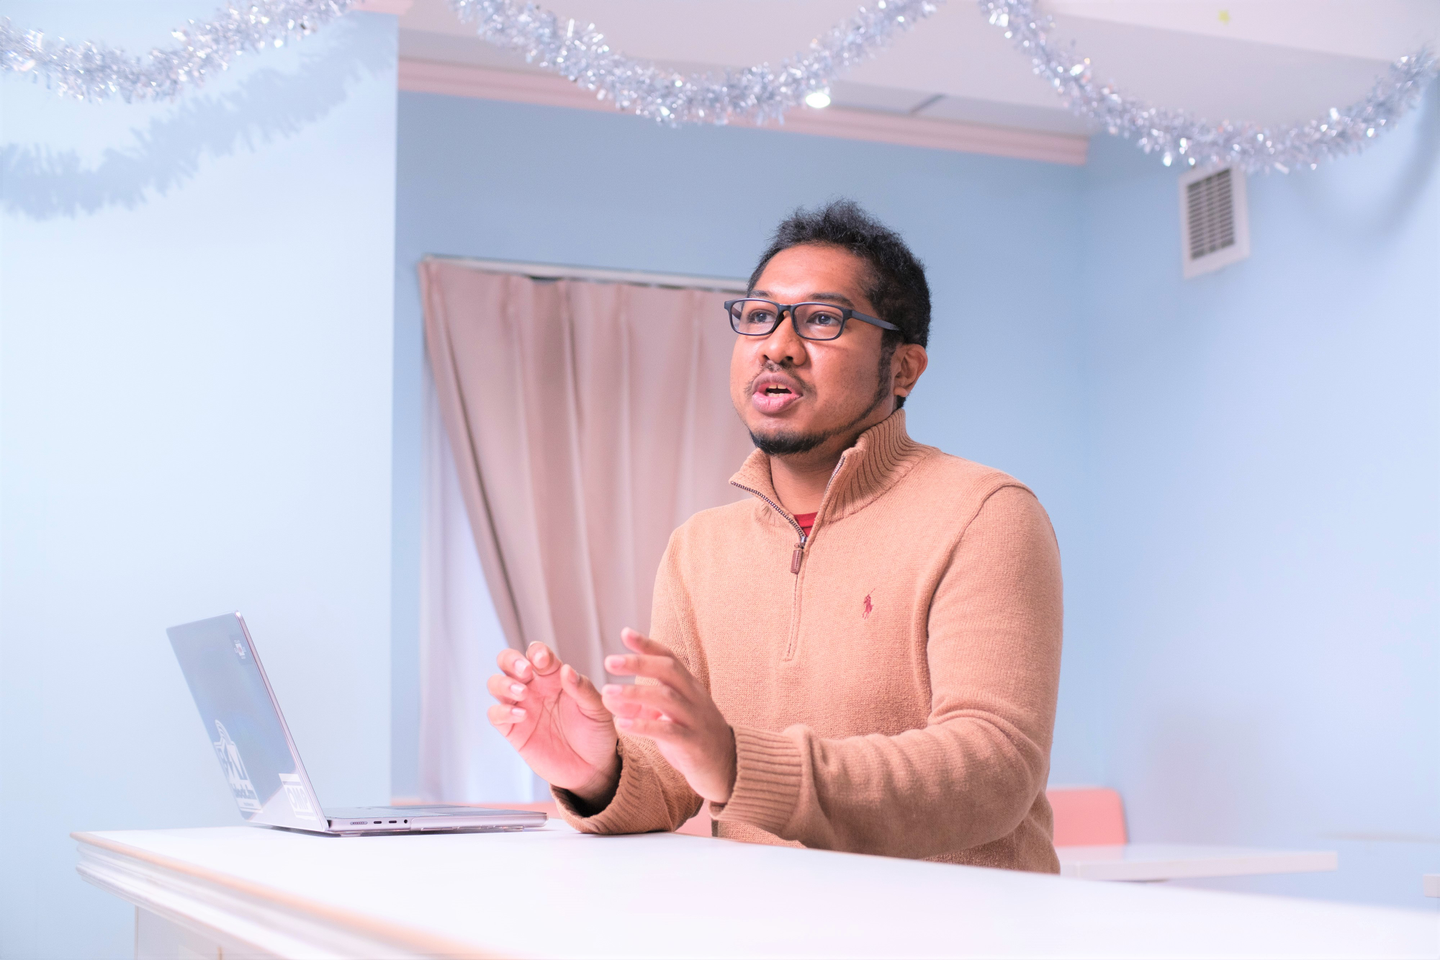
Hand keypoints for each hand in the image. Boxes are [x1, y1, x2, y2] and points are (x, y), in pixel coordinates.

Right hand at [486, 642, 619, 806]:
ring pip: (496, 684)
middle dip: (511, 660)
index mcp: (554, 677)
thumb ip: (583, 689)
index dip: (537, 652)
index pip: (537, 654)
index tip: (544, 661)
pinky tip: (521, 716)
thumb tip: (566, 669)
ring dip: (504, 684)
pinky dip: (502, 711)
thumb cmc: (596, 733)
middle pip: (508, 662)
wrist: (592, 768)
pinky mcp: (513, 730)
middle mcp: (534, 688)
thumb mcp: (597, 710)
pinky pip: (495, 714)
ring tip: (523, 693)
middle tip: (525, 671)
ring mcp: (521, 707)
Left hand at [601, 629, 736, 803]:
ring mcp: (696, 720)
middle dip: (639, 663)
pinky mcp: (694, 744)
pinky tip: (622, 723)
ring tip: (608, 693)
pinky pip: (669, 731)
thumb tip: (609, 696)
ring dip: (635, 693)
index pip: (670, 659)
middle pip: (669, 671)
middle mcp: (695, 698)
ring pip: (667, 698)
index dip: (648, 645)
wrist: (729, 770)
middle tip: (609, 661)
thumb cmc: (694, 739)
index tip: (625, 633)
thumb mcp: (669, 718)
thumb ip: (643, 705)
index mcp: (690, 688)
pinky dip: (644, 726)